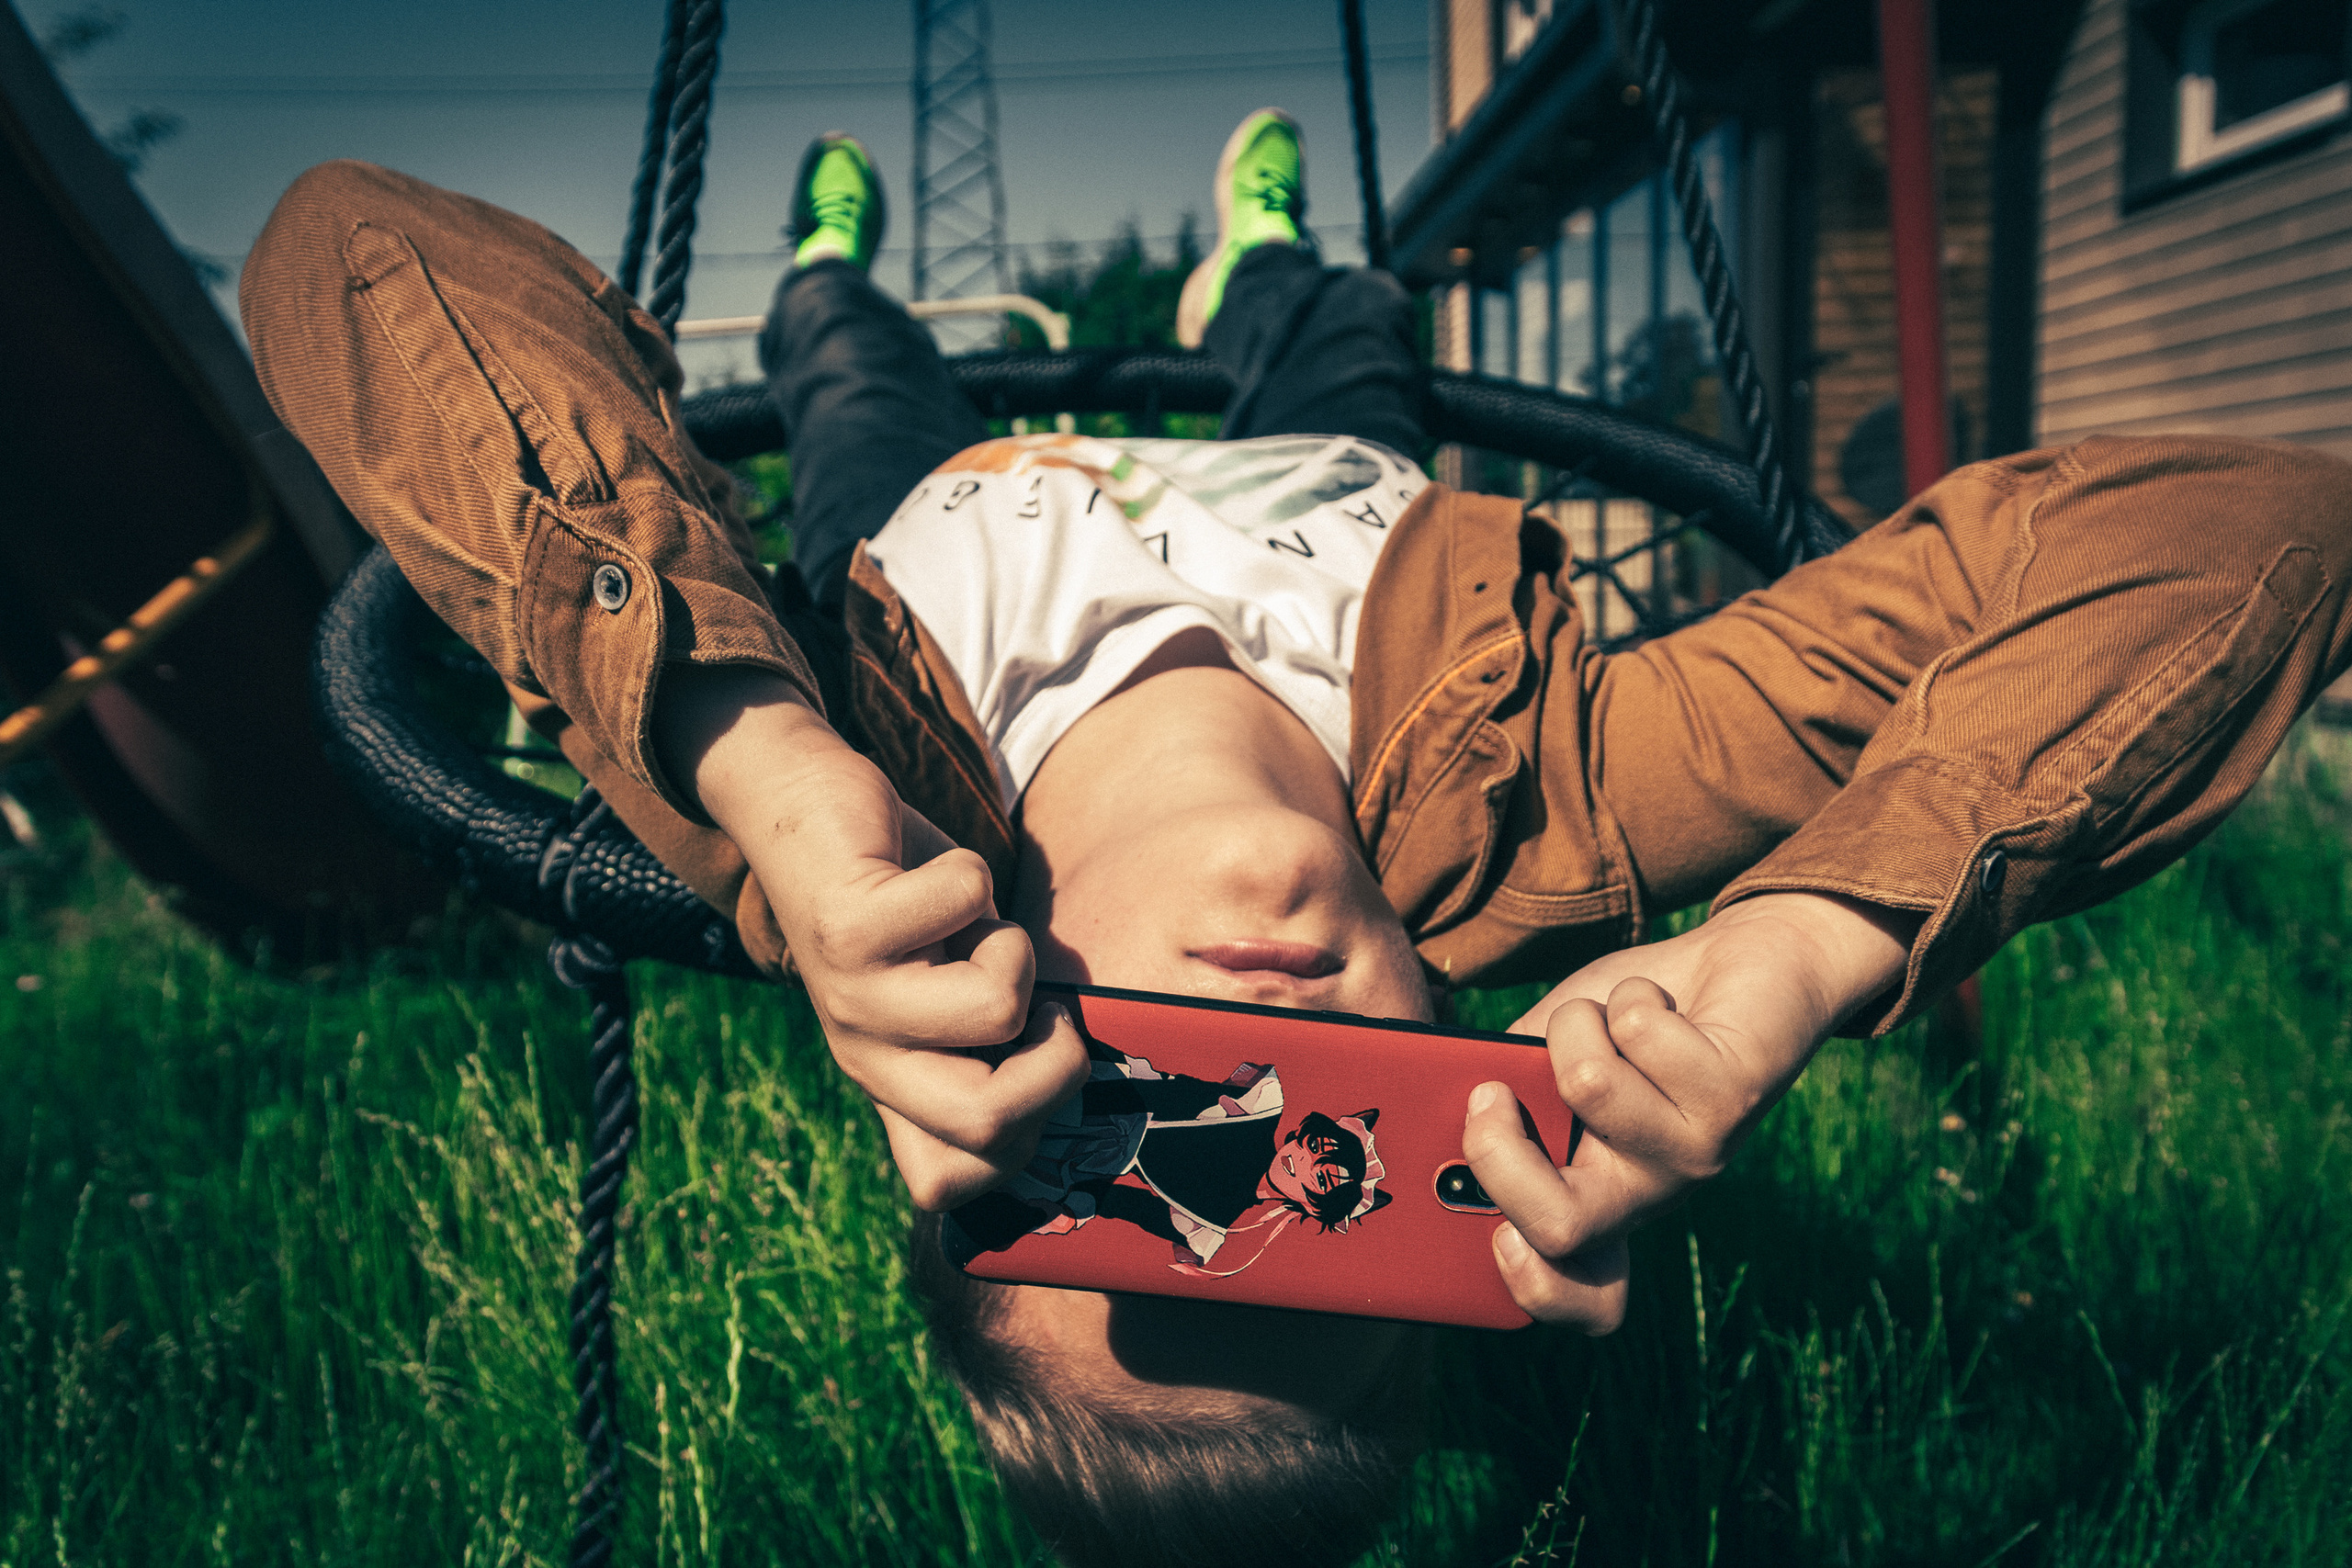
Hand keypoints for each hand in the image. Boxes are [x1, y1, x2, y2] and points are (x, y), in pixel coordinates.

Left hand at [657, 665, 1088, 1210]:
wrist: (801, 813)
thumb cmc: (908, 903)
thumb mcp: (957, 985)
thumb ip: (1004, 1038)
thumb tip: (1090, 1070)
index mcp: (891, 1086)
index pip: (948, 1184)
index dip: (1026, 1134)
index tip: (1035, 1058)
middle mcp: (862, 1060)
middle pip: (985, 1124)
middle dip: (1058, 1060)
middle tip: (1042, 1005)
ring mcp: (850, 999)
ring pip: (995, 1006)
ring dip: (1012, 946)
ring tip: (973, 925)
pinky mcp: (845, 928)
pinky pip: (969, 903)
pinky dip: (973, 872)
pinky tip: (933, 877)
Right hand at [1462, 892, 1917, 1331]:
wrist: (1734, 967)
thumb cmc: (1620, 1020)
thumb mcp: (1538, 1063)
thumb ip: (1498, 1091)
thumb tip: (1454, 1103)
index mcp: (1600, 1201)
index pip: (1583, 1303)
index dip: (1533, 1288)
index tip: (1497, 1235)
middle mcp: (1650, 1195)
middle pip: (1559, 1228)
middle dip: (1496, 1151)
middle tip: (1492, 1094)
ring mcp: (1695, 1153)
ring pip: (1588, 1085)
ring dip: (1577, 1021)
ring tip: (1608, 1017)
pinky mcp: (1735, 1097)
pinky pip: (1637, 1032)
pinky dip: (1629, 994)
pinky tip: (1660, 1004)